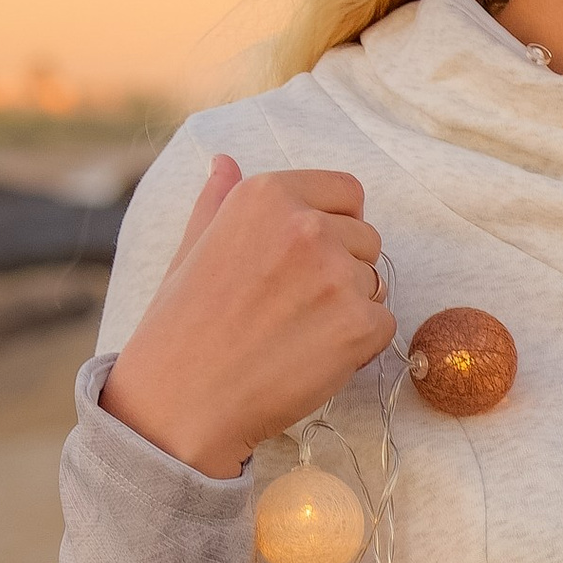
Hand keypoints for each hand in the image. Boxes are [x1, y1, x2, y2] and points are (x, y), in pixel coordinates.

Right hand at [103, 157, 395, 477]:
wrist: (180, 401)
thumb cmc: (180, 327)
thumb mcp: (191, 248)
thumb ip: (218, 202)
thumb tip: (225, 161)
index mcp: (266, 195)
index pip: (346, 191)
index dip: (336, 225)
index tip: (308, 257)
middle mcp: (306, 225)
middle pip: (367, 238)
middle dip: (342, 270)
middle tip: (290, 306)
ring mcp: (337, 274)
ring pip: (376, 283)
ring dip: (349, 309)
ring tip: (293, 333)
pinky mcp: (359, 324)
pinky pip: (383, 325)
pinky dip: (359, 345)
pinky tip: (309, 357)